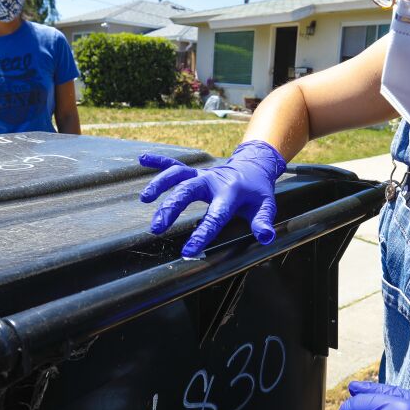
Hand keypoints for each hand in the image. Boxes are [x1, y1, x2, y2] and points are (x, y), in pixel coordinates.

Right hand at [139, 140, 285, 257]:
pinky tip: (143, 159)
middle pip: (188, 191)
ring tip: (145, 198)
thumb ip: (263, 222)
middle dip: (171, 208)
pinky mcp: (195, 172)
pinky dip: (159, 160)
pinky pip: (175, 164)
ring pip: (178, 175)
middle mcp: (212, 181)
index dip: (202, 234)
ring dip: (160, 183)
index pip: (215, 216)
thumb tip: (266, 237)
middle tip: (156, 228)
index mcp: (230, 193)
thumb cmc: (257, 192)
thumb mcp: (265, 206)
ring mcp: (202, 175)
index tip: (189, 250)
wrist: (254, 166)